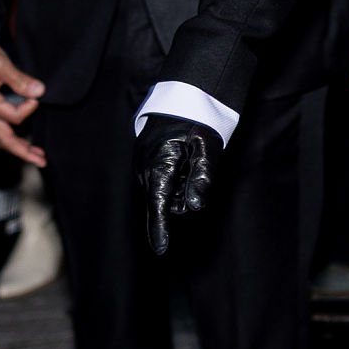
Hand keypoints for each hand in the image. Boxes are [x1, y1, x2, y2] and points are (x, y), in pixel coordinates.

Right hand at [0, 43, 45, 166]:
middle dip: (23, 152)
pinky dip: (12, 140)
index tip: (36, 95)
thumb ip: (19, 79)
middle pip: (3, 140)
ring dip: (18, 149)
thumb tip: (38, 92)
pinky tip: (23, 143)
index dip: (29, 109)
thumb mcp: (0, 63)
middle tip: (42, 161)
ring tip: (37, 156)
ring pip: (0, 139)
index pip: (14, 117)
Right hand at [135, 114, 221, 255]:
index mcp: (159, 166)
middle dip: (183, 194)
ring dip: (179, 185)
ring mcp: (142, 167)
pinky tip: (181, 159)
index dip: (160, 228)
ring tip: (188, 158)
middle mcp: (145, 170)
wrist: (179, 99)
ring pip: (164, 193)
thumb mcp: (207, 146)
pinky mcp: (143, 164)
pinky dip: (174, 177)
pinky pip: (160, 182)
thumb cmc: (196, 123)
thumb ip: (202, 176)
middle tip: (196, 165)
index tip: (161, 249)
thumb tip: (195, 206)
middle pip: (166, 201)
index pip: (159, 205)